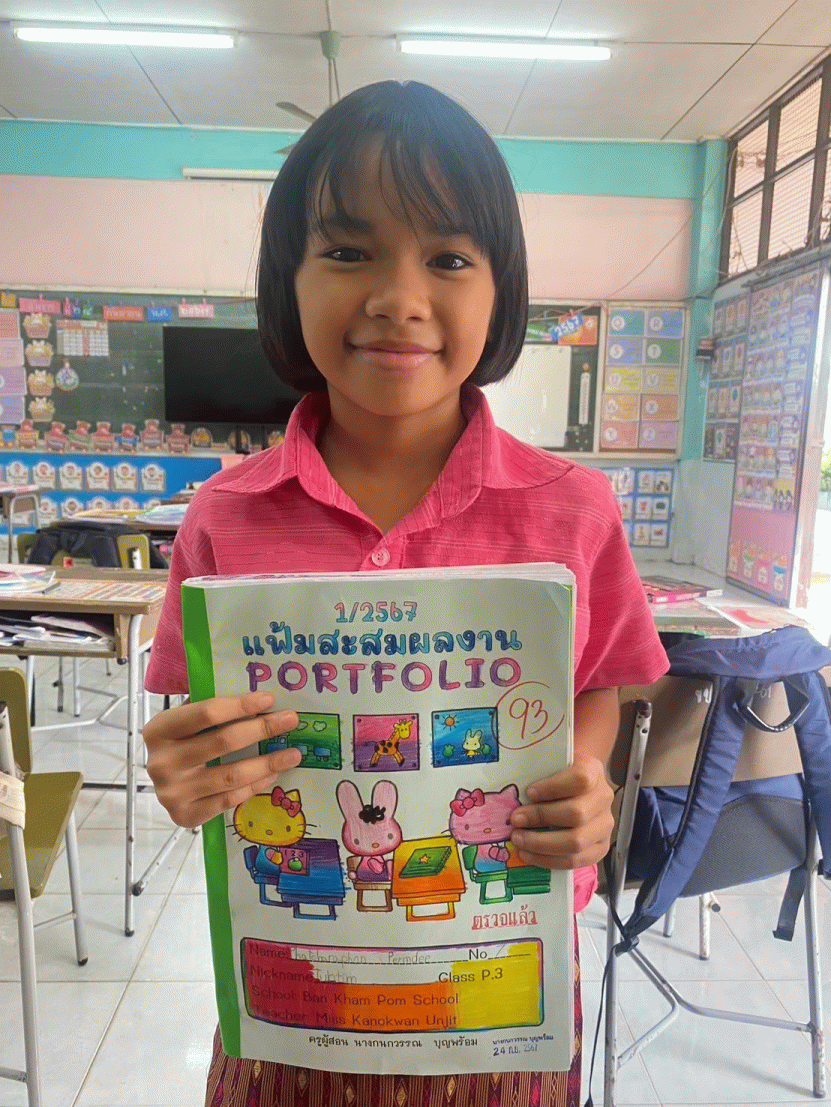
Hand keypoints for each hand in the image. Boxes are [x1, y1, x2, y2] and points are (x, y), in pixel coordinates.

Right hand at [142, 691, 301, 827]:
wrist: (159, 785)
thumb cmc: (179, 745)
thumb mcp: (185, 722)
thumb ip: (212, 711)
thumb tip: (260, 702)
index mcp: (159, 730)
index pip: (206, 713)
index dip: (240, 705)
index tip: (269, 699)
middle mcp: (162, 762)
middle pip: (223, 742)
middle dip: (262, 729)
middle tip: (290, 721)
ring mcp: (172, 793)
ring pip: (230, 775)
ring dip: (267, 762)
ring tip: (292, 754)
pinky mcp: (185, 815)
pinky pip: (229, 799)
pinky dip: (254, 786)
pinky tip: (271, 775)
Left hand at [508, 756, 613, 869]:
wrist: (576, 787)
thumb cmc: (558, 775)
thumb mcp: (552, 765)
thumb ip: (538, 773)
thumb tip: (513, 793)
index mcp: (593, 772)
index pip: (580, 780)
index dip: (553, 788)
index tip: (529, 792)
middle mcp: (604, 799)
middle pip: (576, 814)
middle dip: (541, 818)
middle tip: (515, 820)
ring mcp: (605, 826)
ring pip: (576, 842)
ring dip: (541, 843)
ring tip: (518, 839)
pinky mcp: (600, 848)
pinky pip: (575, 861)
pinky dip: (548, 860)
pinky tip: (528, 853)